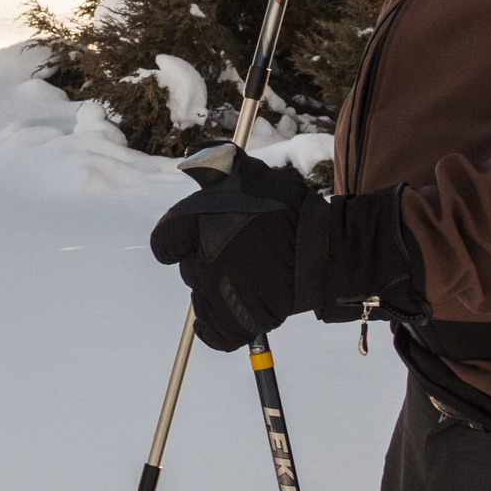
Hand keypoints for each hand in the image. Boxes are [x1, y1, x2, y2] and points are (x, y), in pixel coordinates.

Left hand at [147, 155, 417, 353]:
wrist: (326, 251)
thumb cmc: (291, 210)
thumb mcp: (254, 176)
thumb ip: (221, 166)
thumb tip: (195, 158)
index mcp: (199, 224)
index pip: (164, 241)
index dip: (176, 241)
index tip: (191, 241)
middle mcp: (204, 260)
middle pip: (188, 269)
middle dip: (205, 263)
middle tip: (235, 256)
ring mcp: (219, 293)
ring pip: (200, 298)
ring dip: (215, 290)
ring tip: (244, 279)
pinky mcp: (238, 322)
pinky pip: (212, 333)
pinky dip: (216, 327)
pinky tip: (228, 312)